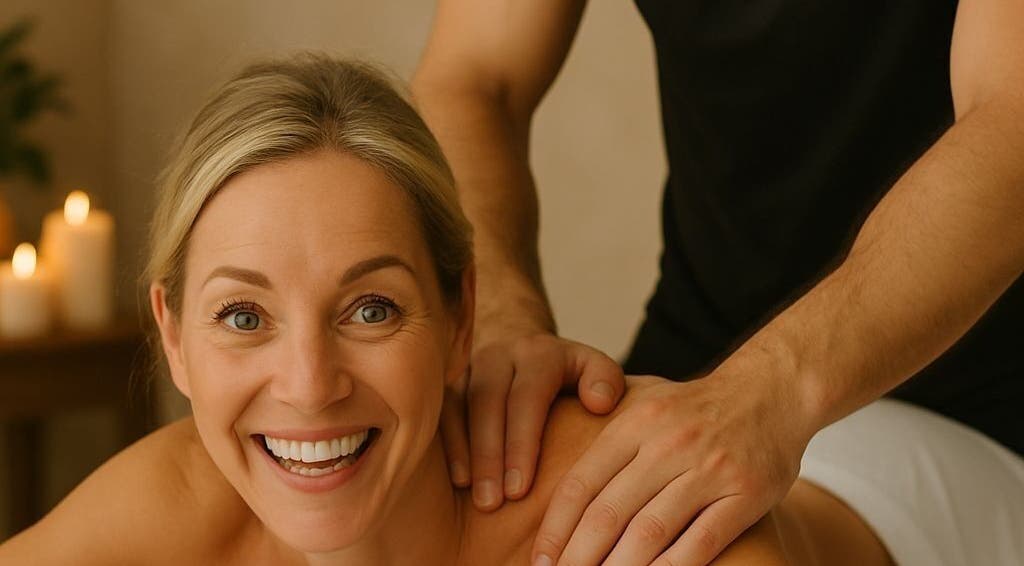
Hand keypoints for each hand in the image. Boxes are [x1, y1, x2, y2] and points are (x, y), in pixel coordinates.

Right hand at [439, 331, 625, 509]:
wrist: (517, 342)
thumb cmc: (562, 373)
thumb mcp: (592, 366)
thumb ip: (605, 380)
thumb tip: (600, 403)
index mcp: (538, 353)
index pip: (527, 397)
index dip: (521, 443)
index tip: (521, 491)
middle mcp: (499, 356)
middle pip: (487, 402)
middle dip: (490, 455)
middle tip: (493, 503)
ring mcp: (467, 367)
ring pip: (457, 406)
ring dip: (463, 453)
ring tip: (474, 497)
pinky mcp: (445, 381)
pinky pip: (438, 410)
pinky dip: (444, 445)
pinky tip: (453, 480)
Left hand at [530, 371, 811, 565]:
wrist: (772, 390)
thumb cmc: (696, 407)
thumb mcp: (645, 399)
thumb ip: (602, 426)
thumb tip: (545, 463)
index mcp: (636, 423)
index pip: (582, 483)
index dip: (556, 527)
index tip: (540, 559)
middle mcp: (668, 444)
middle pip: (610, 512)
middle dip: (578, 557)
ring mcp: (710, 468)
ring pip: (651, 531)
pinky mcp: (746, 494)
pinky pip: (701, 541)